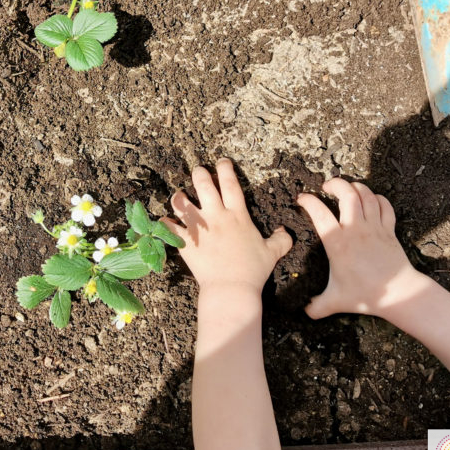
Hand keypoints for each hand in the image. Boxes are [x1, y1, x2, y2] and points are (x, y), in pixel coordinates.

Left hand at [162, 158, 292, 291]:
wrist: (231, 289)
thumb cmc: (253, 271)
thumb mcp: (272, 253)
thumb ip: (281, 240)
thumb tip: (285, 231)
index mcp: (237, 216)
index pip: (231, 185)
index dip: (226, 169)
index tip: (222, 161)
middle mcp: (217, 217)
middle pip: (204, 186)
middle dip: (200, 173)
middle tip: (198, 170)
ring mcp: (199, 228)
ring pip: (183, 203)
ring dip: (179, 197)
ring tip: (179, 195)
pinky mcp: (186, 242)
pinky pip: (169, 227)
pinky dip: (164, 222)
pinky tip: (163, 220)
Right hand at [298, 178, 428, 318]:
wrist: (399, 294)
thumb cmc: (365, 295)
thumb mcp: (335, 301)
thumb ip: (317, 305)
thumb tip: (305, 312)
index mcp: (338, 242)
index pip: (319, 212)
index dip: (308, 201)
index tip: (302, 199)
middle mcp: (356, 229)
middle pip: (347, 193)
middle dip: (335, 184)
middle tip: (326, 187)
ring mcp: (375, 227)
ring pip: (366, 195)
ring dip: (356, 187)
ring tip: (347, 188)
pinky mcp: (389, 230)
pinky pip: (384, 205)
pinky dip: (377, 198)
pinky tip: (371, 200)